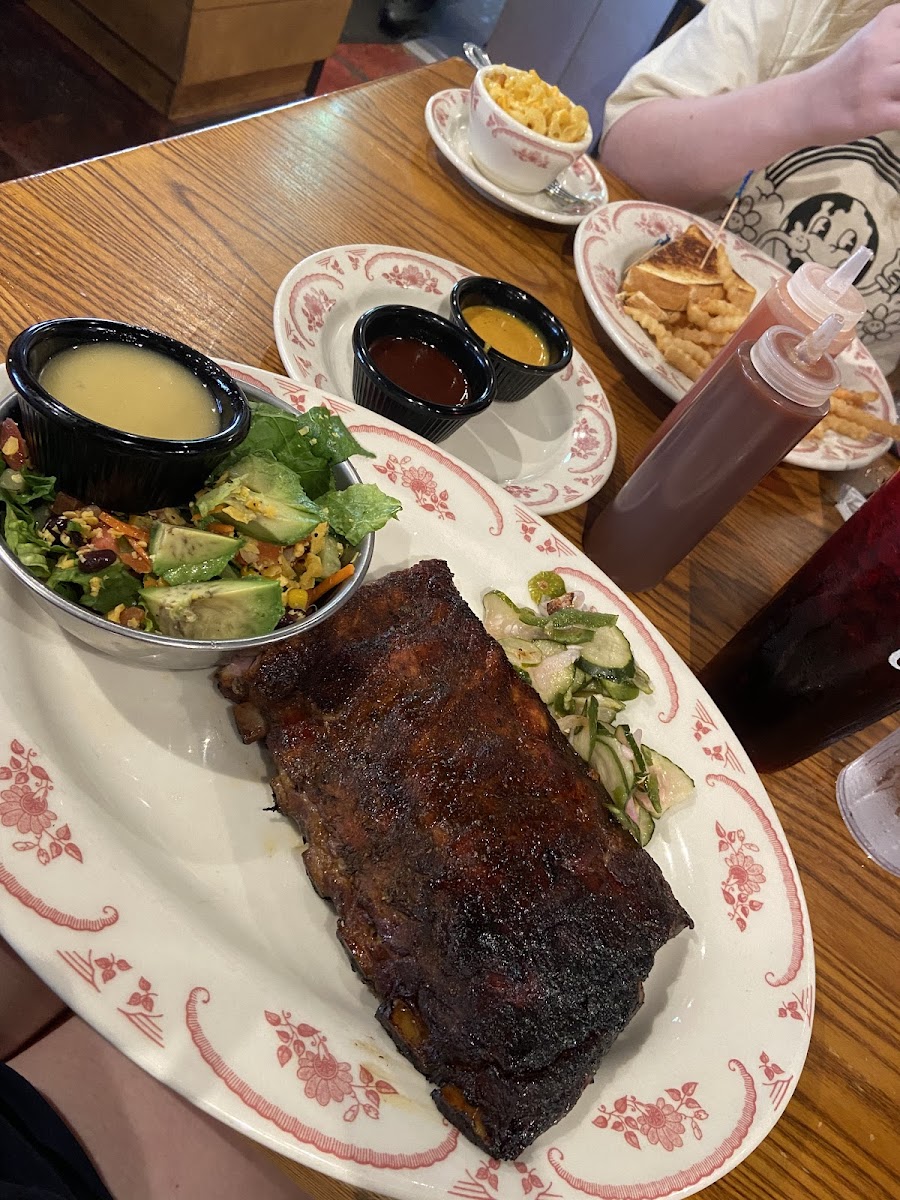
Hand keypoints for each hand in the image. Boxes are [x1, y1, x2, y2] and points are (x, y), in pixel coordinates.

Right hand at [805, 4, 899, 142]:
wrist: (800, 107)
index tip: (895, 64)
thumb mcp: (871, 40)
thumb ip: (896, 41)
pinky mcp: (876, 115)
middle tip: (892, 84)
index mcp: (885, 25)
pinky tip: (892, 115)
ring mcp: (876, 83)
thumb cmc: (839, 77)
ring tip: (891, 98)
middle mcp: (880, 49)